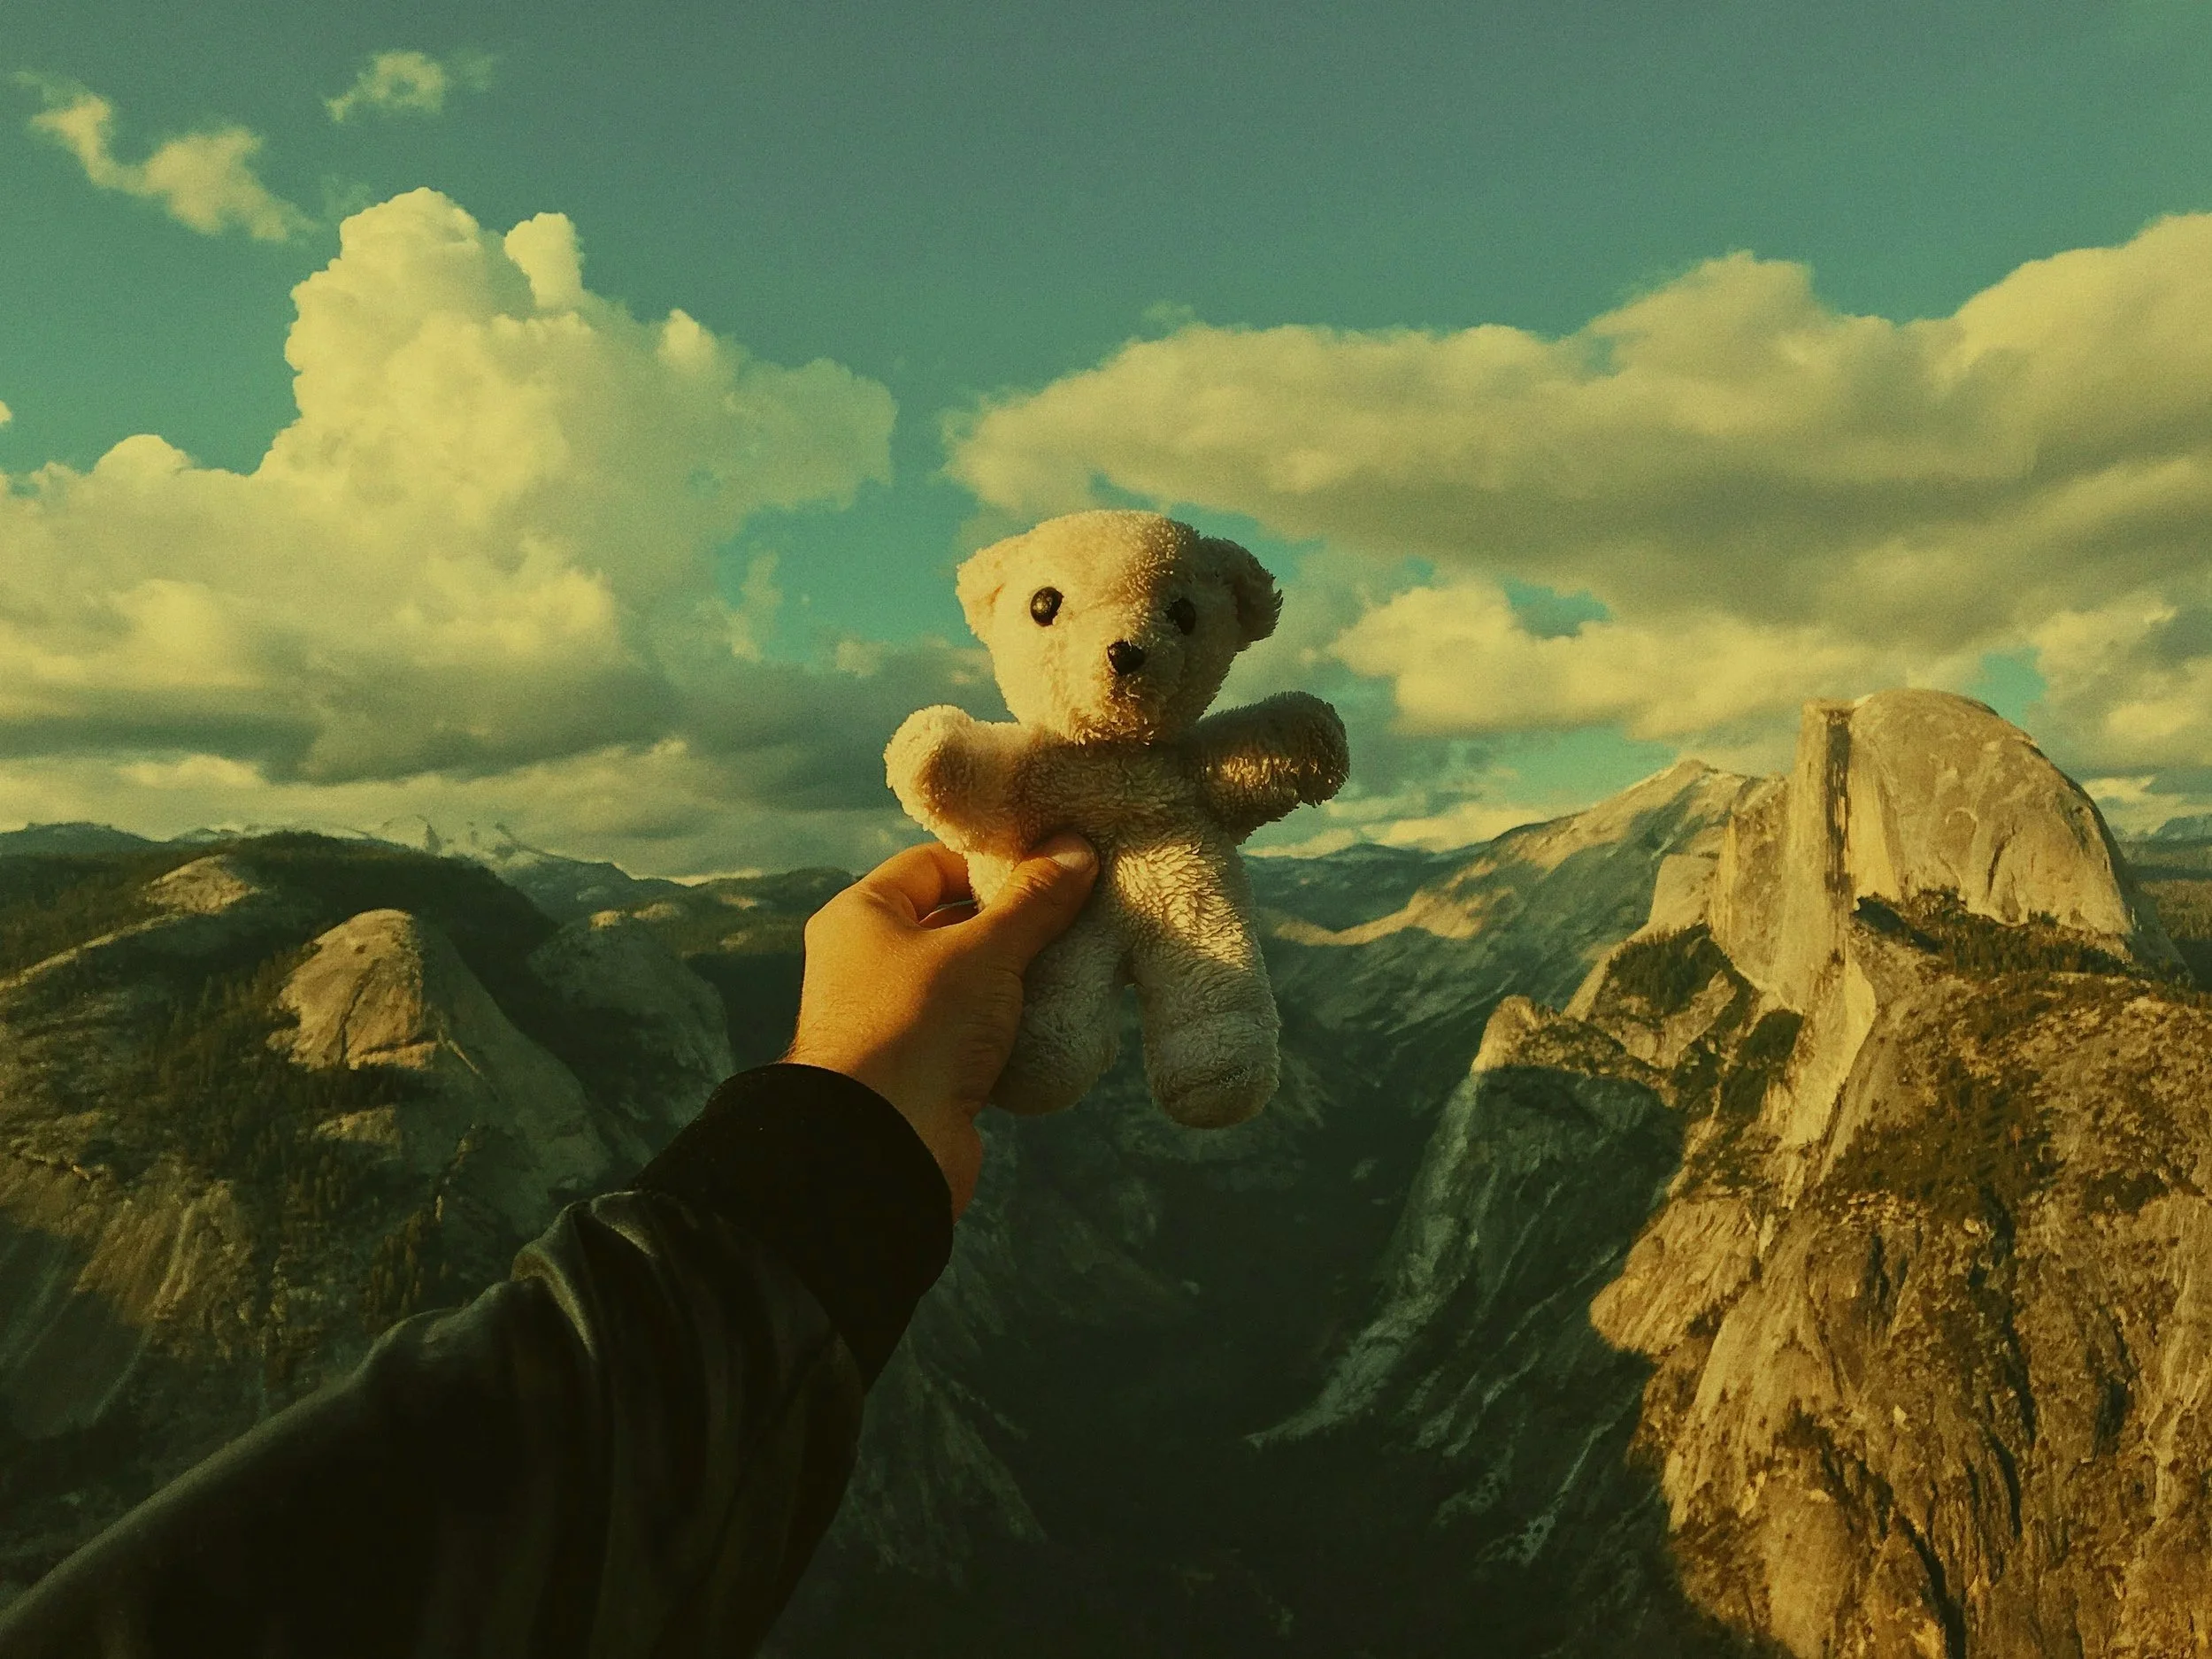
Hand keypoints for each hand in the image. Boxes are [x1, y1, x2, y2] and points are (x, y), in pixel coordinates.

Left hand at [784, 835, 1098, 1216]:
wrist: (882, 1149)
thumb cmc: (917, 1028)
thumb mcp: (985, 952)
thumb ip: (1033, 900)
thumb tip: (1076, 849)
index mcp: (861, 916)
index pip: (932, 864)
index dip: (991, 862)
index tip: (1050, 867)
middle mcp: (865, 962)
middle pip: (951, 921)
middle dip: (1012, 921)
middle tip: (1073, 914)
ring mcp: (892, 1017)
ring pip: (967, 980)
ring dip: (1015, 977)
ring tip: (1072, 963)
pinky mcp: (919, 1066)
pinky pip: (972, 1030)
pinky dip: (1008, 1025)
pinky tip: (1052, 1019)